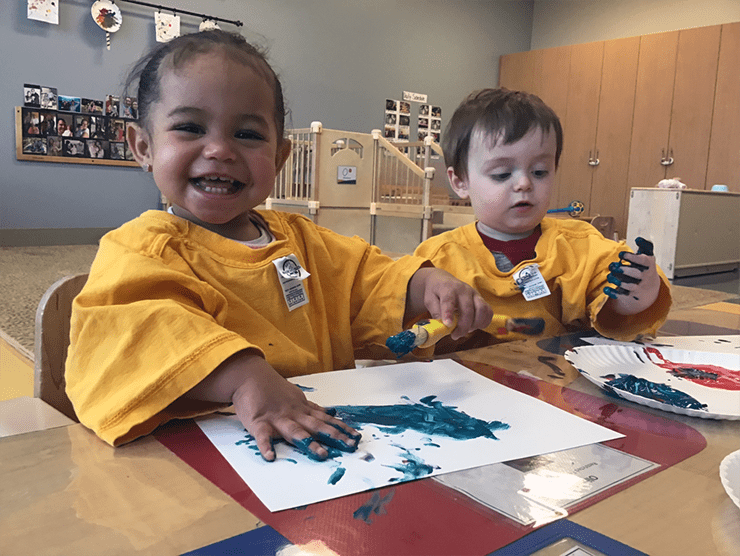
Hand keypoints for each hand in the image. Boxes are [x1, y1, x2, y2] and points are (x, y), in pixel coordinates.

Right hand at [186, 352, 360, 461]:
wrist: (248, 375)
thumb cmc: (272, 388)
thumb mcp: (296, 396)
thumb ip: (312, 408)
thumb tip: (331, 412)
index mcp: (302, 409)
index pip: (326, 419)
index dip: (342, 428)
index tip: (356, 437)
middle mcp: (294, 413)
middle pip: (317, 426)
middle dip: (334, 436)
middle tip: (349, 446)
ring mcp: (277, 418)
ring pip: (295, 431)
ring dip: (309, 442)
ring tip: (321, 454)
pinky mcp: (258, 422)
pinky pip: (262, 436)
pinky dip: (266, 446)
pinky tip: (271, 456)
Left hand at [406, 267, 492, 339]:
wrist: (443, 281)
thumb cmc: (435, 293)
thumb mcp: (429, 300)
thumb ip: (435, 312)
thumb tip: (443, 325)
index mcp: (448, 288)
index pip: (449, 300)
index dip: (448, 313)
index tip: (448, 325)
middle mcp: (463, 289)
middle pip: (468, 309)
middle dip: (463, 326)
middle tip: (455, 335)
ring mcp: (475, 294)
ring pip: (482, 310)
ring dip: (475, 324)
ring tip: (465, 330)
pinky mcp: (481, 299)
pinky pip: (488, 311)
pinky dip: (484, 322)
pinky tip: (474, 327)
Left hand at [603, 238, 660, 314]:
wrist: (649, 292)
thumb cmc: (645, 269)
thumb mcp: (648, 257)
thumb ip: (645, 246)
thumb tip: (638, 238)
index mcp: (648, 265)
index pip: (643, 261)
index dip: (632, 257)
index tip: (620, 254)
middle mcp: (644, 277)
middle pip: (636, 274)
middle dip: (623, 270)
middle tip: (613, 266)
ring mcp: (638, 288)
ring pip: (628, 285)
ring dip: (617, 280)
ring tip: (610, 276)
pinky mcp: (631, 296)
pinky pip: (622, 296)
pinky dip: (614, 293)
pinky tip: (606, 289)